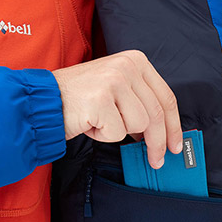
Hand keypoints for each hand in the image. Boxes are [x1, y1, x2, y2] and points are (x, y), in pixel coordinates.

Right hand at [53, 50, 182, 168]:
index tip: (176, 145)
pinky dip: (103, 136)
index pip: (166, 97)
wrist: (45, 100)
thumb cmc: (81, 99)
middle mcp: (126, 66)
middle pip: (156, 114)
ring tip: (100, 121)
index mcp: (135, 60)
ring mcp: (113, 81)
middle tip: (157, 161)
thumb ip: (141, 102)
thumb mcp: (117, 90)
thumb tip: (164, 133)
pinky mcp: (100, 100)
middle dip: (158, 143)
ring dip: (118, 132)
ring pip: (138, 125)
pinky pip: (117, 133)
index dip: (174, 126)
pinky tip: (90, 123)